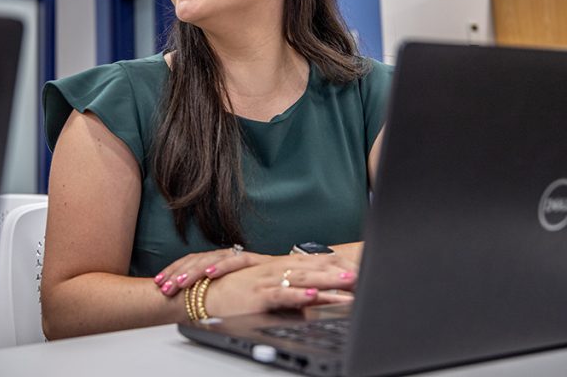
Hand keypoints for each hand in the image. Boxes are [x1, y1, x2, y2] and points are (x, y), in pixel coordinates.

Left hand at [154, 246, 272, 296]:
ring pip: (212, 259)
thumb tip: (190, 300)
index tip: (158, 282)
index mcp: (219, 261)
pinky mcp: (255, 260)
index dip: (173, 270)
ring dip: (194, 271)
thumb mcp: (233, 288)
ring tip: (180, 282)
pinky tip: (210, 273)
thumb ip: (215, 290)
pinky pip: (237, 261)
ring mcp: (240, 257)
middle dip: (178, 273)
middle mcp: (227, 256)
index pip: (190, 261)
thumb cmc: (262, 284)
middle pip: (196, 260)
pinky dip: (222, 266)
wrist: (295, 274)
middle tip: (163, 286)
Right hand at [203, 254, 356, 316]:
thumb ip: (288, 295)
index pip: (312, 264)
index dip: (335, 266)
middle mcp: (275, 270)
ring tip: (348, 284)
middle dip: (338, 272)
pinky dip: (299, 295)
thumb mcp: (265, 291)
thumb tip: (311, 302)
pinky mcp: (259, 294)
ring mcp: (268, 281)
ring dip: (327, 282)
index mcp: (278, 267)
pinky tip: (314, 296)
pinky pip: (282, 294)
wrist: (204, 294)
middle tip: (362, 275)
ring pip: (303, 280)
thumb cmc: (232, 293)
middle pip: (313, 269)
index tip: (356, 270)